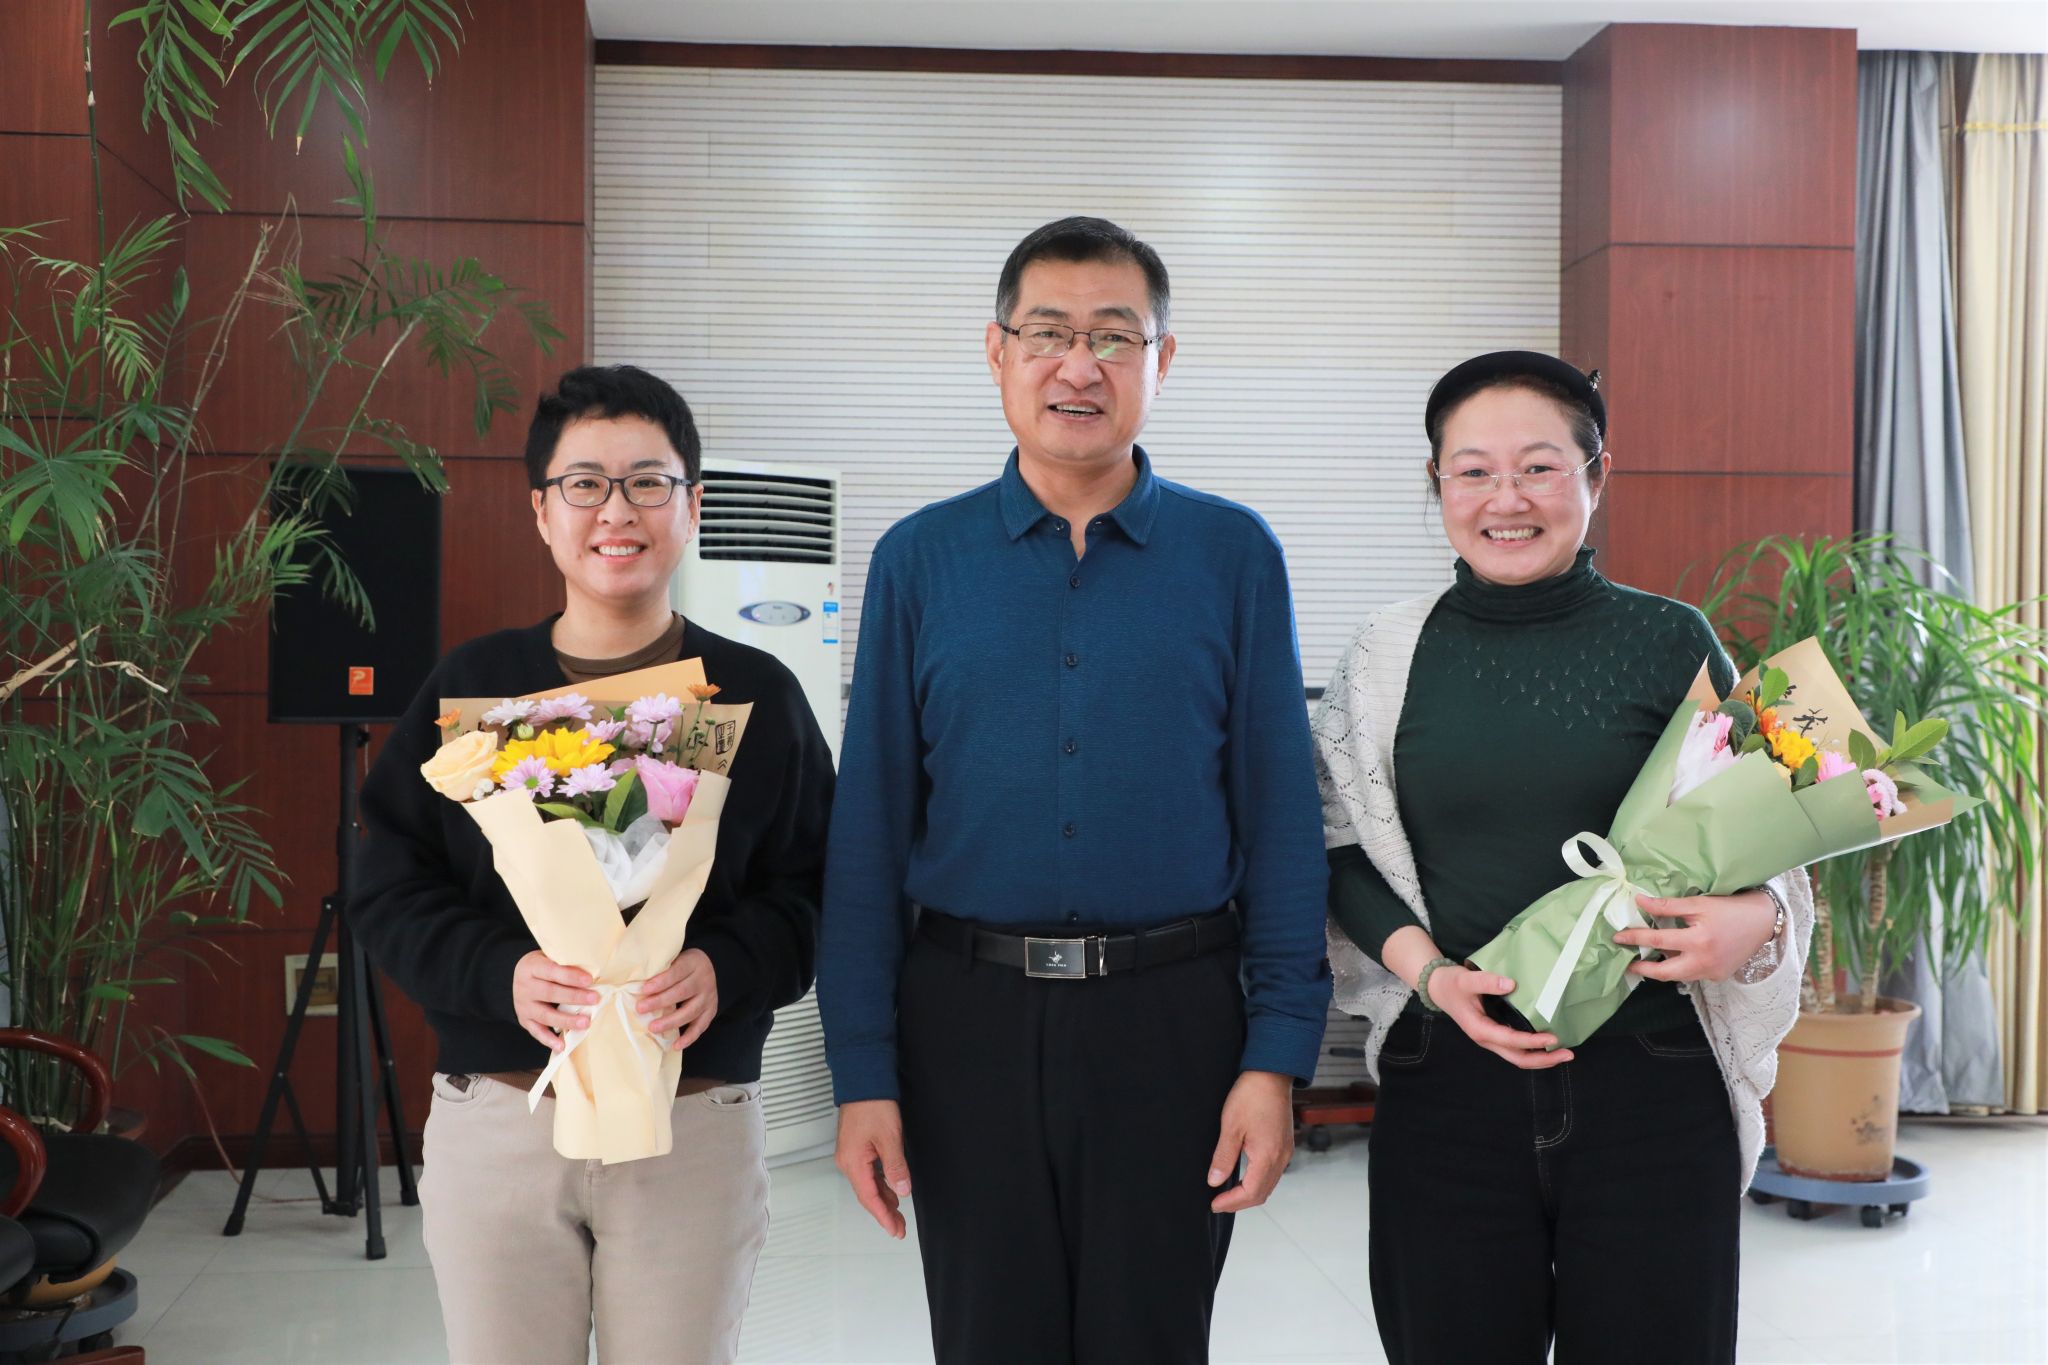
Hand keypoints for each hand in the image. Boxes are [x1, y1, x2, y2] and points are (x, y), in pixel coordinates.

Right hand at [512, 950, 597, 1051]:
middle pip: (550, 993)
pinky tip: (562, 1046)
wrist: (519, 976)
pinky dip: (548, 1040)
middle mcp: (525, 986)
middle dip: (574, 997)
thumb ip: (566, 963)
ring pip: (545, 1015)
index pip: (552, 971)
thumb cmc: (545, 965)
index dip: (570, 976)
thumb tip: (595, 971)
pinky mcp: (524, 1020)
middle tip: (594, 999)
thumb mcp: (550, 957)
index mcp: (532, 967)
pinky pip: (536, 1031)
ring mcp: (523, 1005)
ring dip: (566, 1020)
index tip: (589, 979)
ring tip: (585, 1023)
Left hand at [635, 947, 718, 1049]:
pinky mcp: (710, 1012)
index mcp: (693, 963)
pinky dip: (688, 1037)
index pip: (676, 972)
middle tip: (640, 1009)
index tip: (644, 989)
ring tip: (653, 1028)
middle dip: (659, 1002)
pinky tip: (675, 1044)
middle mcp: (703, 980)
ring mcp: (708, 997)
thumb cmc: (683, 966)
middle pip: (681, 992)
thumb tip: (634, 982)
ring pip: (690, 1011)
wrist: (711, 969)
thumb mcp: (676, 959)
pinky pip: (700, 1026)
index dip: (660, 982)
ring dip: (670, 1021)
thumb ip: (661, 968)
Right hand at [835, 1100, 911, 1239]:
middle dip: (884, 1212)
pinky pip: (868, 1173)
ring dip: (883, 1199)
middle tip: (899, 1227)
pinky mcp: (856, 1147)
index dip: (883, 1216)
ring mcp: (851, 1155)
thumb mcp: (889, 1138)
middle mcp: (847, 1161)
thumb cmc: (872, 1104)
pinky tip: (891, 1188)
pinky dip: (880, 1184)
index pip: (869, 1198)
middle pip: (867, 1195)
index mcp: (853, 1162)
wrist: (863, 1080)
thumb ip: (895, 1167)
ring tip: (898, 1213)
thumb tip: (902, 1191)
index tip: (895, 1230)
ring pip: (868, 1184)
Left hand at [1207, 1070, 1293, 1211]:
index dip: (1231, 1203)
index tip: (1214, 1204)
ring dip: (1249, 1193)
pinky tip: (1244, 1176)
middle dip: (1240, 1203)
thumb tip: (1214, 1181)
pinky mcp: (1285, 1144)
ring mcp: (1285, 1151)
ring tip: (1228, 1193)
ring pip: (1269, 1184)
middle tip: (1219, 1203)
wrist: (1271, 1074)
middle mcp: (1281, 1158)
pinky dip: (1258, 1181)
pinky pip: (1273, 1173)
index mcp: (1267, 1156)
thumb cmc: (1251, 1096)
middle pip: (1262, 1193)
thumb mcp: (1231, 1126)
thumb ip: (1223, 1157)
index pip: (1251, 1193)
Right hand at [1427, 965, 1573, 1069]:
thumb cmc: (1452, 984)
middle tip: (1568, 1054)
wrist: (1439, 988)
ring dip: (1541, 1058)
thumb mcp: (1466, 979)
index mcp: (1480, 1030)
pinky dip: (1533, 1050)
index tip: (1553, 1037)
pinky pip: (1517, 1049)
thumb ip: (1486, 981)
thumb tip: (1511, 984)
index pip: (1511, 1041)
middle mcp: (1487, 1039)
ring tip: (1564, 1053)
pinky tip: (1547, 1044)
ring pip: (1519, 1057)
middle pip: (1519, 1058)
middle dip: (1544, 1059)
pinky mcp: (1495, 1034)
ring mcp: (1492, 1039)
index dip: (1532, 1041)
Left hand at [1615, 889, 1778, 982]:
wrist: (1763, 922)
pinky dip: (1680, 967)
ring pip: (1677, 976)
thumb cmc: (1730, 909)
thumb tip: (1639, 901)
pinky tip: (1673, 957)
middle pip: (1664, 973)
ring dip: (1661, 969)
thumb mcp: (1698, 903)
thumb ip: (1667, 905)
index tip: (1618, 937)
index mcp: (1698, 941)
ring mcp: (1712, 973)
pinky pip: (1691, 974)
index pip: (1657, 941)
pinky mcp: (1718, 977)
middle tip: (1627, 962)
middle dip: (1643, 970)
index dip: (1635, 938)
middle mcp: (1704, 962)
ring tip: (1646, 959)